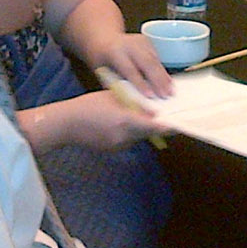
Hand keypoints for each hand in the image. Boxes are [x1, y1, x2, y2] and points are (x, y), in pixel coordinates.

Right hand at [17, 94, 161, 153]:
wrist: (65, 125)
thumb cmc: (88, 106)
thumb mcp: (113, 97)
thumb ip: (133, 102)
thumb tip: (152, 108)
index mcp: (125, 121)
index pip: (154, 126)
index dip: (169, 126)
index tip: (181, 124)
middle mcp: (124, 137)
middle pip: (148, 132)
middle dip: (156, 125)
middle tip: (164, 115)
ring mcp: (118, 146)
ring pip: (139, 136)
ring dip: (142, 128)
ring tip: (138, 115)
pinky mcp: (113, 150)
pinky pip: (129, 140)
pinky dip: (131, 132)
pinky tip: (122, 122)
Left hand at [85, 29, 172, 98]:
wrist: (103, 38)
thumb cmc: (102, 59)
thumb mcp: (103, 72)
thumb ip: (117, 84)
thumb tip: (132, 101)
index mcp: (114, 51)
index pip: (130, 69)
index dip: (140, 83)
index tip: (150, 96)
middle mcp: (129, 44)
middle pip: (147, 63)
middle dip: (158, 80)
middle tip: (166, 95)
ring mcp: (139, 41)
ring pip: (155, 60)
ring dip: (164, 77)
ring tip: (171, 91)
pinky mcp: (147, 41)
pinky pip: (157, 57)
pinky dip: (163, 71)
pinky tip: (168, 82)